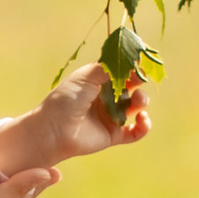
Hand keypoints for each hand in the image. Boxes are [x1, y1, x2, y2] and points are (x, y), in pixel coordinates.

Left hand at [15, 60, 152, 170]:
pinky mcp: (114, 134)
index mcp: (99, 81)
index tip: (137, 63)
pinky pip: (136, 131)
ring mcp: (111, 116)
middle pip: (132, 86)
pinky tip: (142, 118)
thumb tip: (130, 62)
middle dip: (138, 81)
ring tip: (138, 101)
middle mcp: (107, 98)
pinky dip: (144, 126)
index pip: (121, 71)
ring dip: (142, 101)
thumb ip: (107, 67)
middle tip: (138, 81)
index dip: (131, 67)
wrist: (54, 130)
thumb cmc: (65, 100)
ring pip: (137, 106)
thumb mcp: (86, 77)